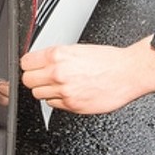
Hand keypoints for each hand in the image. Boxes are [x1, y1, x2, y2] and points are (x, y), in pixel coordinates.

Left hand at [21, 37, 154, 113]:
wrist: (128, 73)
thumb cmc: (109, 60)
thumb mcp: (77, 48)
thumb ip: (56, 56)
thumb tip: (40, 62)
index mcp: (58, 55)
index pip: (26, 63)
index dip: (30, 65)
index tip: (33, 67)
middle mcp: (58, 73)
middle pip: (28, 81)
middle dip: (35, 79)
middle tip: (44, 77)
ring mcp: (64, 91)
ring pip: (38, 94)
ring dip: (46, 90)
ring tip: (60, 85)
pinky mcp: (72, 105)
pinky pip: (53, 104)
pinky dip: (58, 100)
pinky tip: (70, 92)